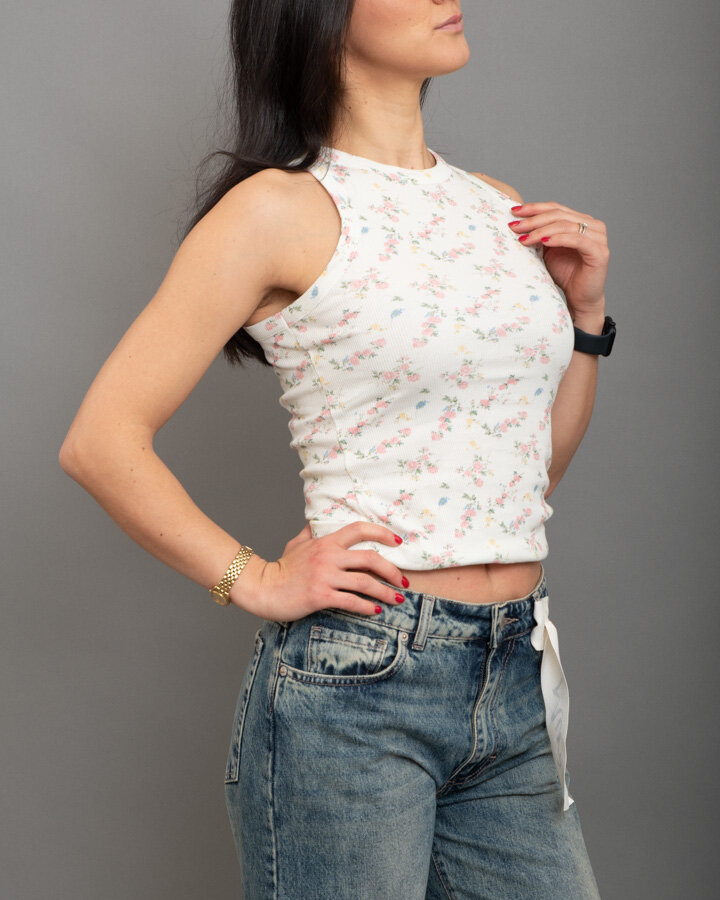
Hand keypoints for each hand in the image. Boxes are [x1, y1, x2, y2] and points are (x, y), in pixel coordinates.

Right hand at [229, 521, 409, 621]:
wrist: (262, 588)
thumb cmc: (281, 568)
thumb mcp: (297, 544)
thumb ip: (312, 533)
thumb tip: (318, 523)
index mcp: (325, 541)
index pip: (359, 529)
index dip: (382, 532)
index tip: (398, 540)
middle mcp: (328, 556)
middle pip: (370, 558)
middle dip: (392, 571)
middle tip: (404, 581)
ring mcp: (324, 576)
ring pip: (365, 582)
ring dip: (386, 592)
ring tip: (398, 599)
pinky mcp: (320, 596)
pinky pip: (351, 601)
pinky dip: (367, 607)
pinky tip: (375, 611)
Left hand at [509, 201, 609, 320]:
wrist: (580, 298)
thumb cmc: (565, 274)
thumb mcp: (548, 250)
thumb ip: (540, 235)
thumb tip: (518, 222)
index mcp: (581, 221)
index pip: (556, 208)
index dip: (535, 208)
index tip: (514, 211)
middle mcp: (592, 225)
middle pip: (559, 215)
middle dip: (534, 220)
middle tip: (515, 226)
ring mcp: (598, 237)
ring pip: (565, 225)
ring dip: (541, 230)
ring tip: (523, 238)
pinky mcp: (600, 252)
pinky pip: (576, 240)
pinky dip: (558, 239)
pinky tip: (543, 242)